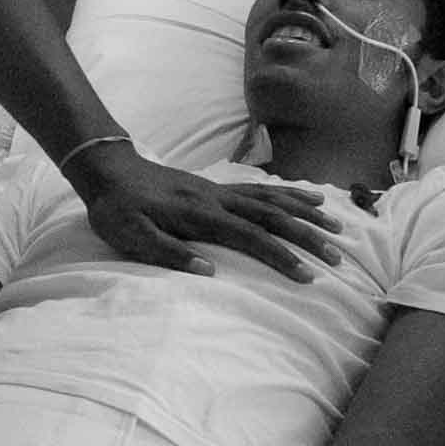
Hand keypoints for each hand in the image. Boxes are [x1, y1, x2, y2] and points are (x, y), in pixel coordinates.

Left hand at [63, 142, 341, 279]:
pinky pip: (260, 188)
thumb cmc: (117, 209)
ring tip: (336, 225)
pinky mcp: (217, 187)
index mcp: (199, 214)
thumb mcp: (131, 236)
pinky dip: (288, 192)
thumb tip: (209, 272)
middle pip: (271, 215)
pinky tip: (308, 196)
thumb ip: (168, 253)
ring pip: (271, 198)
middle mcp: (216, 199)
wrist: (108, 170)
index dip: (280, 256)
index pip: (249, 236)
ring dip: (305, 212)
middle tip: (336, 257)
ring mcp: (219, 190)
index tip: (307, 275)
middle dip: (306, 236)